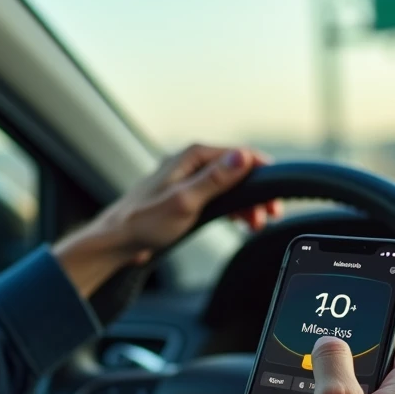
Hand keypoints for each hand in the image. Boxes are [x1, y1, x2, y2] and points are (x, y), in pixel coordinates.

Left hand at [53, 144, 280, 296]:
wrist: (117, 240)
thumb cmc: (144, 221)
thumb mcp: (185, 201)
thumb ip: (215, 179)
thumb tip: (242, 157)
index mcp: (192, 156)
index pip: (239, 153)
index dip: (262, 171)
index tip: (277, 192)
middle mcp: (191, 162)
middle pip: (237, 169)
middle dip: (257, 191)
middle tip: (271, 214)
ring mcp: (188, 178)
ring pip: (229, 184)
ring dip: (246, 202)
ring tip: (256, 223)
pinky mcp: (186, 194)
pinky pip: (218, 196)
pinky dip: (232, 207)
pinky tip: (240, 222)